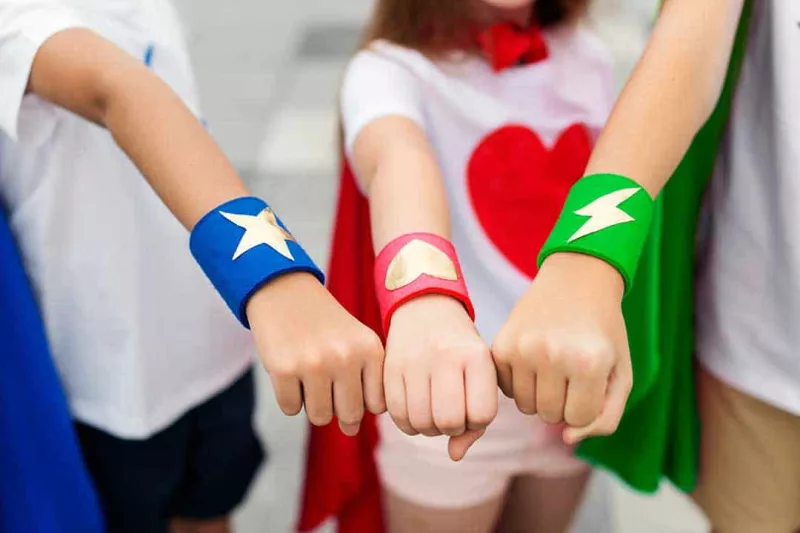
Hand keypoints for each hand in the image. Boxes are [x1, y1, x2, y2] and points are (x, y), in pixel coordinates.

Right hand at [246, 272, 385, 435]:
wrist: (284, 290)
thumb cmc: (324, 323)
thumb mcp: (357, 340)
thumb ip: (365, 382)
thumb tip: (352, 431)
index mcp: (370, 350)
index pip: (376, 406)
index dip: (361, 402)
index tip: (349, 384)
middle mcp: (346, 357)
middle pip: (349, 415)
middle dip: (337, 409)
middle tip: (326, 384)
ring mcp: (314, 364)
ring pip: (320, 416)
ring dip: (312, 404)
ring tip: (308, 377)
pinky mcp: (284, 369)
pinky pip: (291, 409)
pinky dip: (289, 398)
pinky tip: (290, 372)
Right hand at [384, 294, 496, 460]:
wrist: (425, 307)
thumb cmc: (461, 351)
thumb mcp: (480, 374)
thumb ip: (477, 420)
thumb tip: (454, 455)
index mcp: (476, 356)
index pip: (482, 414)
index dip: (477, 421)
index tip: (472, 408)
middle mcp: (445, 355)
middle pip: (449, 422)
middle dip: (451, 427)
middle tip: (450, 413)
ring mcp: (414, 360)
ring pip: (421, 423)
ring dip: (428, 427)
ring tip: (432, 410)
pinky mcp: (390, 367)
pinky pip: (397, 416)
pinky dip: (408, 422)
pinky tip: (415, 408)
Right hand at [492, 253, 631, 443]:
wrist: (576, 279)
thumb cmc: (602, 331)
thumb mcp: (620, 373)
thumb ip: (606, 417)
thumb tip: (566, 438)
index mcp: (589, 363)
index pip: (578, 419)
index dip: (586, 405)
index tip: (590, 380)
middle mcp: (553, 355)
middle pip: (549, 415)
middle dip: (562, 401)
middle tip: (570, 370)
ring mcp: (523, 349)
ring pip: (526, 407)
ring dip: (540, 394)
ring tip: (552, 365)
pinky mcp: (501, 345)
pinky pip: (506, 390)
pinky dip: (520, 382)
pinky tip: (533, 359)